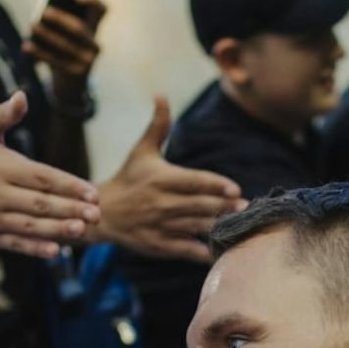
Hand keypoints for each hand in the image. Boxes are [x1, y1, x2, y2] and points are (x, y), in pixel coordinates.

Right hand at [0, 91, 102, 259]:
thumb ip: (3, 114)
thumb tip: (22, 96)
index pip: (41, 177)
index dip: (69, 185)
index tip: (93, 192)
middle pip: (39, 203)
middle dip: (70, 209)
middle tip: (97, 214)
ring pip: (29, 226)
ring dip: (57, 230)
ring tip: (83, 230)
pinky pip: (12, 243)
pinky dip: (33, 249)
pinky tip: (55, 251)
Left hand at [24, 0, 105, 89]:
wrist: (68, 84)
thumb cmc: (61, 49)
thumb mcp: (62, 34)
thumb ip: (56, 19)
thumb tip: (42, 11)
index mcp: (94, 28)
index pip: (101, 9)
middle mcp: (95, 44)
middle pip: (80, 29)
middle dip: (62, 19)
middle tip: (45, 12)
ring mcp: (88, 61)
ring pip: (66, 45)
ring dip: (47, 34)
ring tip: (31, 26)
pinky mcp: (77, 74)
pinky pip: (56, 61)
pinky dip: (40, 53)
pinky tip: (26, 46)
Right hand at [93, 97, 243, 262]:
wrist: (101, 213)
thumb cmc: (128, 179)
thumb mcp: (141, 151)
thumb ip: (158, 126)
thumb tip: (162, 95)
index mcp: (161, 179)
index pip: (193, 181)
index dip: (216, 185)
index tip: (236, 189)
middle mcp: (162, 203)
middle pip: (200, 205)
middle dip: (224, 207)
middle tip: (247, 207)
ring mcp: (161, 226)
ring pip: (197, 227)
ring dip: (220, 227)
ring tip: (242, 226)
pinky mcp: (160, 246)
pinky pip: (187, 250)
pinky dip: (205, 252)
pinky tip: (223, 250)